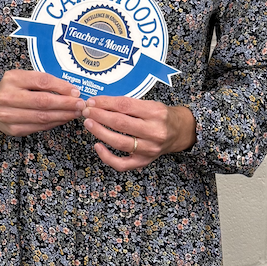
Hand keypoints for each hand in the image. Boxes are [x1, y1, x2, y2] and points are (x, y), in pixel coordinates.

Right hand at [0, 71, 83, 135]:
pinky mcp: (13, 129)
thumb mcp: (22, 78)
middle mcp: (8, 97)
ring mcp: (9, 115)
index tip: (75, 91)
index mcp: (12, 79)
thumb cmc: (11, 89)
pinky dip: (54, 123)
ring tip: (75, 113)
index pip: (41, 81)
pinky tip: (63, 119)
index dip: (61, 87)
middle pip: (43, 101)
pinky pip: (39, 127)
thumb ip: (42, 82)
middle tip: (80, 104)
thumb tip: (70, 91)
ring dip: (63, 115)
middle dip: (66, 104)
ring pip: (42, 117)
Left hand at [81, 94, 195, 169]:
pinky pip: (122, 164)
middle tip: (86, 110)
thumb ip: (128, 105)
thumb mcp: (150, 104)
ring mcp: (149, 149)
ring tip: (89, 123)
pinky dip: (107, 156)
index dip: (105, 103)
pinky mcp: (143, 161)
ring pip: (119, 142)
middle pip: (121, 123)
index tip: (92, 101)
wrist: (180, 132)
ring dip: (100, 132)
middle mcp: (154, 131)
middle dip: (99, 116)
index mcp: (155, 112)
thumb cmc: (161, 116)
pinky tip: (97, 146)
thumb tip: (100, 103)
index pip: (125, 105)